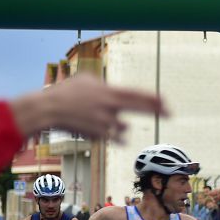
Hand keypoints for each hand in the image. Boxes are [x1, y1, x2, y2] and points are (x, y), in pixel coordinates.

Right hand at [10, 73, 165, 141]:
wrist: (49, 109)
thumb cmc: (66, 92)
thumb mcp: (87, 81)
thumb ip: (105, 86)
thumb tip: (116, 92)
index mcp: (108, 92)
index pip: (136, 94)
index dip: (153, 98)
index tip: (166, 101)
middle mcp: (110, 106)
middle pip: (139, 108)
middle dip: (156, 110)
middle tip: (170, 113)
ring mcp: (106, 122)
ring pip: (123, 128)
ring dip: (118, 126)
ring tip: (98, 119)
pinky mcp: (100, 135)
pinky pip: (114, 138)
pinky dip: (113, 136)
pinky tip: (107, 133)